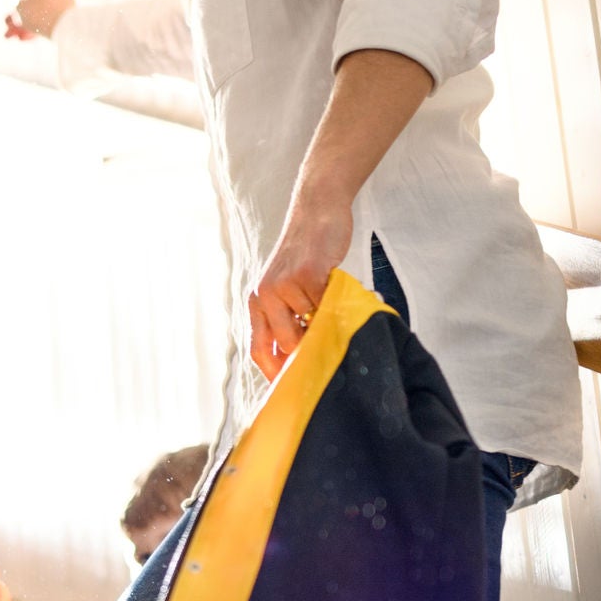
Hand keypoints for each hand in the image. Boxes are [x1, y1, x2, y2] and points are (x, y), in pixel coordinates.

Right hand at [4, 0, 76, 40]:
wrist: (64, 30)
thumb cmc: (41, 15)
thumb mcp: (22, 10)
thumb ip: (22, 4)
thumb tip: (24, 2)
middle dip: (36, 4)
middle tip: (26, 20)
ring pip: (51, 6)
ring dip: (43, 16)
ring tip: (33, 32)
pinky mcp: (75, 11)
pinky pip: (59, 16)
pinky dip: (51, 24)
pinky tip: (46, 34)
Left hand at [248, 194, 351, 379]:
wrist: (316, 211)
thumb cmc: (307, 256)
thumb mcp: (286, 288)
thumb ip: (288, 318)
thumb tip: (301, 359)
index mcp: (256, 303)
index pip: (259, 351)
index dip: (275, 374)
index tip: (293, 389)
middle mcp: (264, 295)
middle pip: (288, 345)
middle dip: (310, 352)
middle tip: (330, 354)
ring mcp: (284, 285)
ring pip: (311, 325)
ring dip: (328, 322)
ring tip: (338, 312)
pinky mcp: (307, 274)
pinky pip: (327, 305)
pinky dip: (339, 304)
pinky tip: (344, 293)